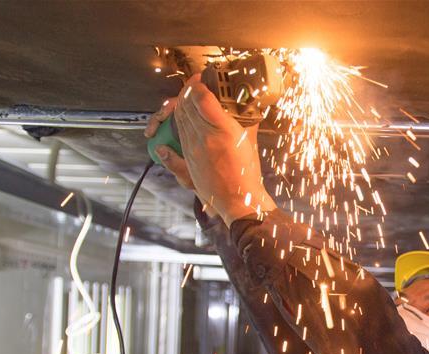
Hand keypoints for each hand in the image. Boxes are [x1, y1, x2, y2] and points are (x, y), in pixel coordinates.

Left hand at [144, 74, 275, 222]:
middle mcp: (205, 137)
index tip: (203, 78)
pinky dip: (179, 118)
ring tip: (189, 96)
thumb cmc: (247, 173)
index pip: (202, 97)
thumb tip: (247, 105)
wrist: (237, 199)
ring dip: (182, 102)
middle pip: (187, 104)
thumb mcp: (250, 141)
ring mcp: (193, 147)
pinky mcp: (188, 156)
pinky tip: (184, 114)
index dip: (199, 84)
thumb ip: (246, 121)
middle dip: (189, 90)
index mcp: (223, 130)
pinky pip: (178, 131)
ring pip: (180, 116)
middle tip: (195, 83)